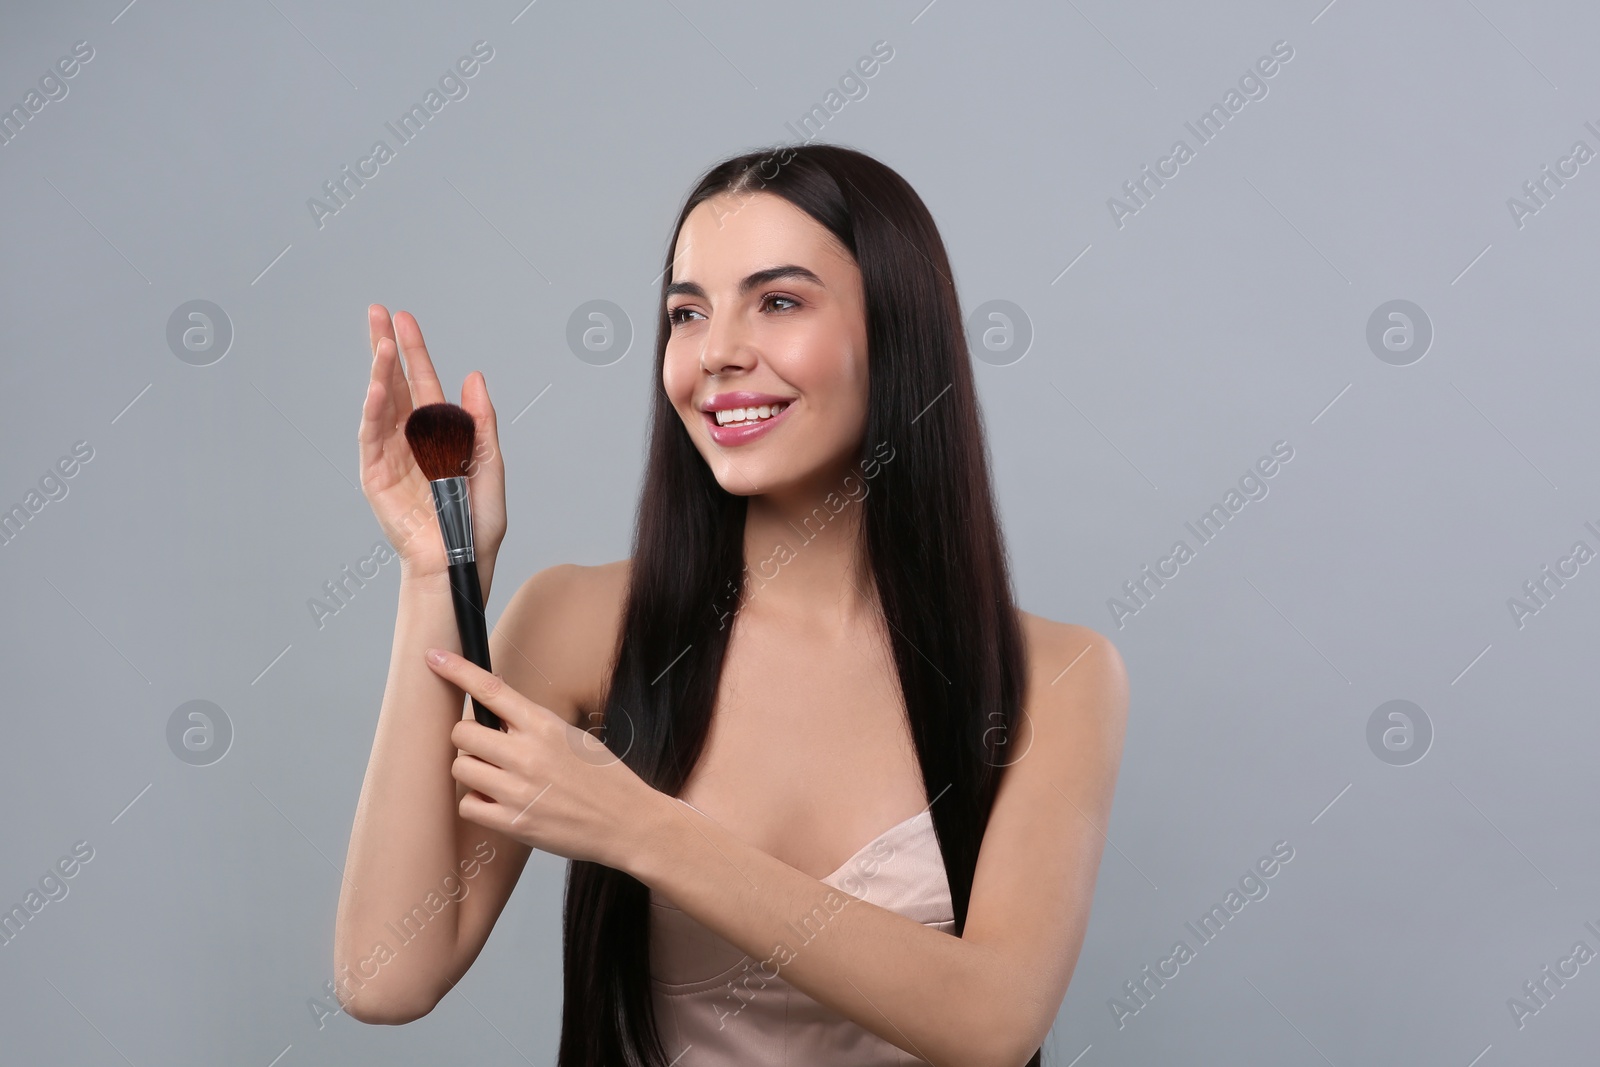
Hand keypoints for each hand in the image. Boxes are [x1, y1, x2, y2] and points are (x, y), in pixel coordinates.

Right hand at [358, 305, 506, 583]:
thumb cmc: (477, 523)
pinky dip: (372, 412)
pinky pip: (371, 438)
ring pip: (381, 405)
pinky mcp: (376, 477)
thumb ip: (481, 423)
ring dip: (380, 373)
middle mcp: (410, 440)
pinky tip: (376, 387)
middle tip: (378, 313)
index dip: (414, 352)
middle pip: (395, 385)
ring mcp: (390, 456)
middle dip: (386, 348)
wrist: (461, 563)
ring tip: (382, 343)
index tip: (403, 319)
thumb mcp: (489, 465)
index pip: (422, 384)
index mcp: (438, 434)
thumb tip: (473, 378)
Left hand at [424, 647, 657, 869]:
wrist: (628, 822)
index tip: (434, 657)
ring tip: (497, 778)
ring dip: (472, 771)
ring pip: (460, 768)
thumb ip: (533, 723)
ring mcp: (519, 790)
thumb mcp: (573, 736)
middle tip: (488, 749)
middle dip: (469, 739)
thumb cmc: (603, 778)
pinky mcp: (514, 823)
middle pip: (462, 732)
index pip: (490, 689)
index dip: (457, 670)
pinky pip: (468, 805)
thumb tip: (496, 701)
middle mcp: (528, 754)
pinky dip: (478, 804)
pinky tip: (500, 803)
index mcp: (544, 725)